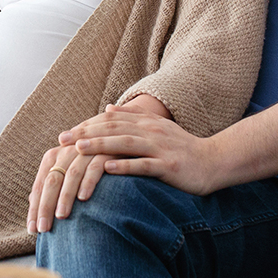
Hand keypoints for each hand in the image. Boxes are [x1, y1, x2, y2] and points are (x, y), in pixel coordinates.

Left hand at [27, 143, 113, 233]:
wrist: (116, 142)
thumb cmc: (87, 164)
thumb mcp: (67, 171)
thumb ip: (52, 184)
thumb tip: (33, 204)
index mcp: (53, 157)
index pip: (40, 185)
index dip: (35, 207)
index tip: (32, 230)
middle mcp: (66, 151)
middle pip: (52, 180)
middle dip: (46, 206)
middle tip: (44, 229)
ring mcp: (85, 151)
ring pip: (71, 175)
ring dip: (65, 195)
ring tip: (61, 216)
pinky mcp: (105, 152)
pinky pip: (94, 168)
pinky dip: (88, 182)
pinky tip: (83, 198)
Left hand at [60, 104, 214, 195]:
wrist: (215, 161)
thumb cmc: (183, 148)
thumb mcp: (157, 129)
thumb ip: (133, 118)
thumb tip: (108, 108)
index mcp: (146, 123)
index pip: (110, 121)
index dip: (86, 126)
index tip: (64, 135)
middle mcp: (151, 131)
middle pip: (113, 129)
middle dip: (86, 134)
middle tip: (62, 140)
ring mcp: (160, 147)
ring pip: (125, 144)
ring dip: (100, 145)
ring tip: (79, 149)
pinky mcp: (169, 166)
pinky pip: (144, 165)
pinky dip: (126, 166)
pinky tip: (109, 169)